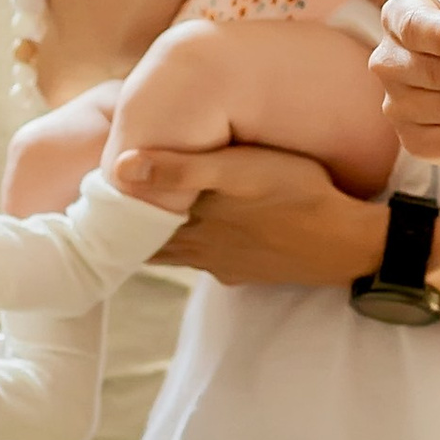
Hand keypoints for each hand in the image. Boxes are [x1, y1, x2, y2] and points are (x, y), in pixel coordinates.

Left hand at [108, 142, 383, 283]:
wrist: (346, 241)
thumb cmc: (294, 194)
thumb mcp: (237, 172)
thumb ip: (180, 170)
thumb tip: (120, 168)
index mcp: (192, 227)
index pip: (135, 228)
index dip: (113, 215)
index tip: (94, 200)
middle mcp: (204, 252)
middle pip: (154, 245)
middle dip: (135, 229)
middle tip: (116, 209)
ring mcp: (230, 266)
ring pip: (183, 254)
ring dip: (168, 239)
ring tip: (155, 218)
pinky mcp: (254, 272)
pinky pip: (218, 260)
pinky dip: (205, 248)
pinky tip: (213, 234)